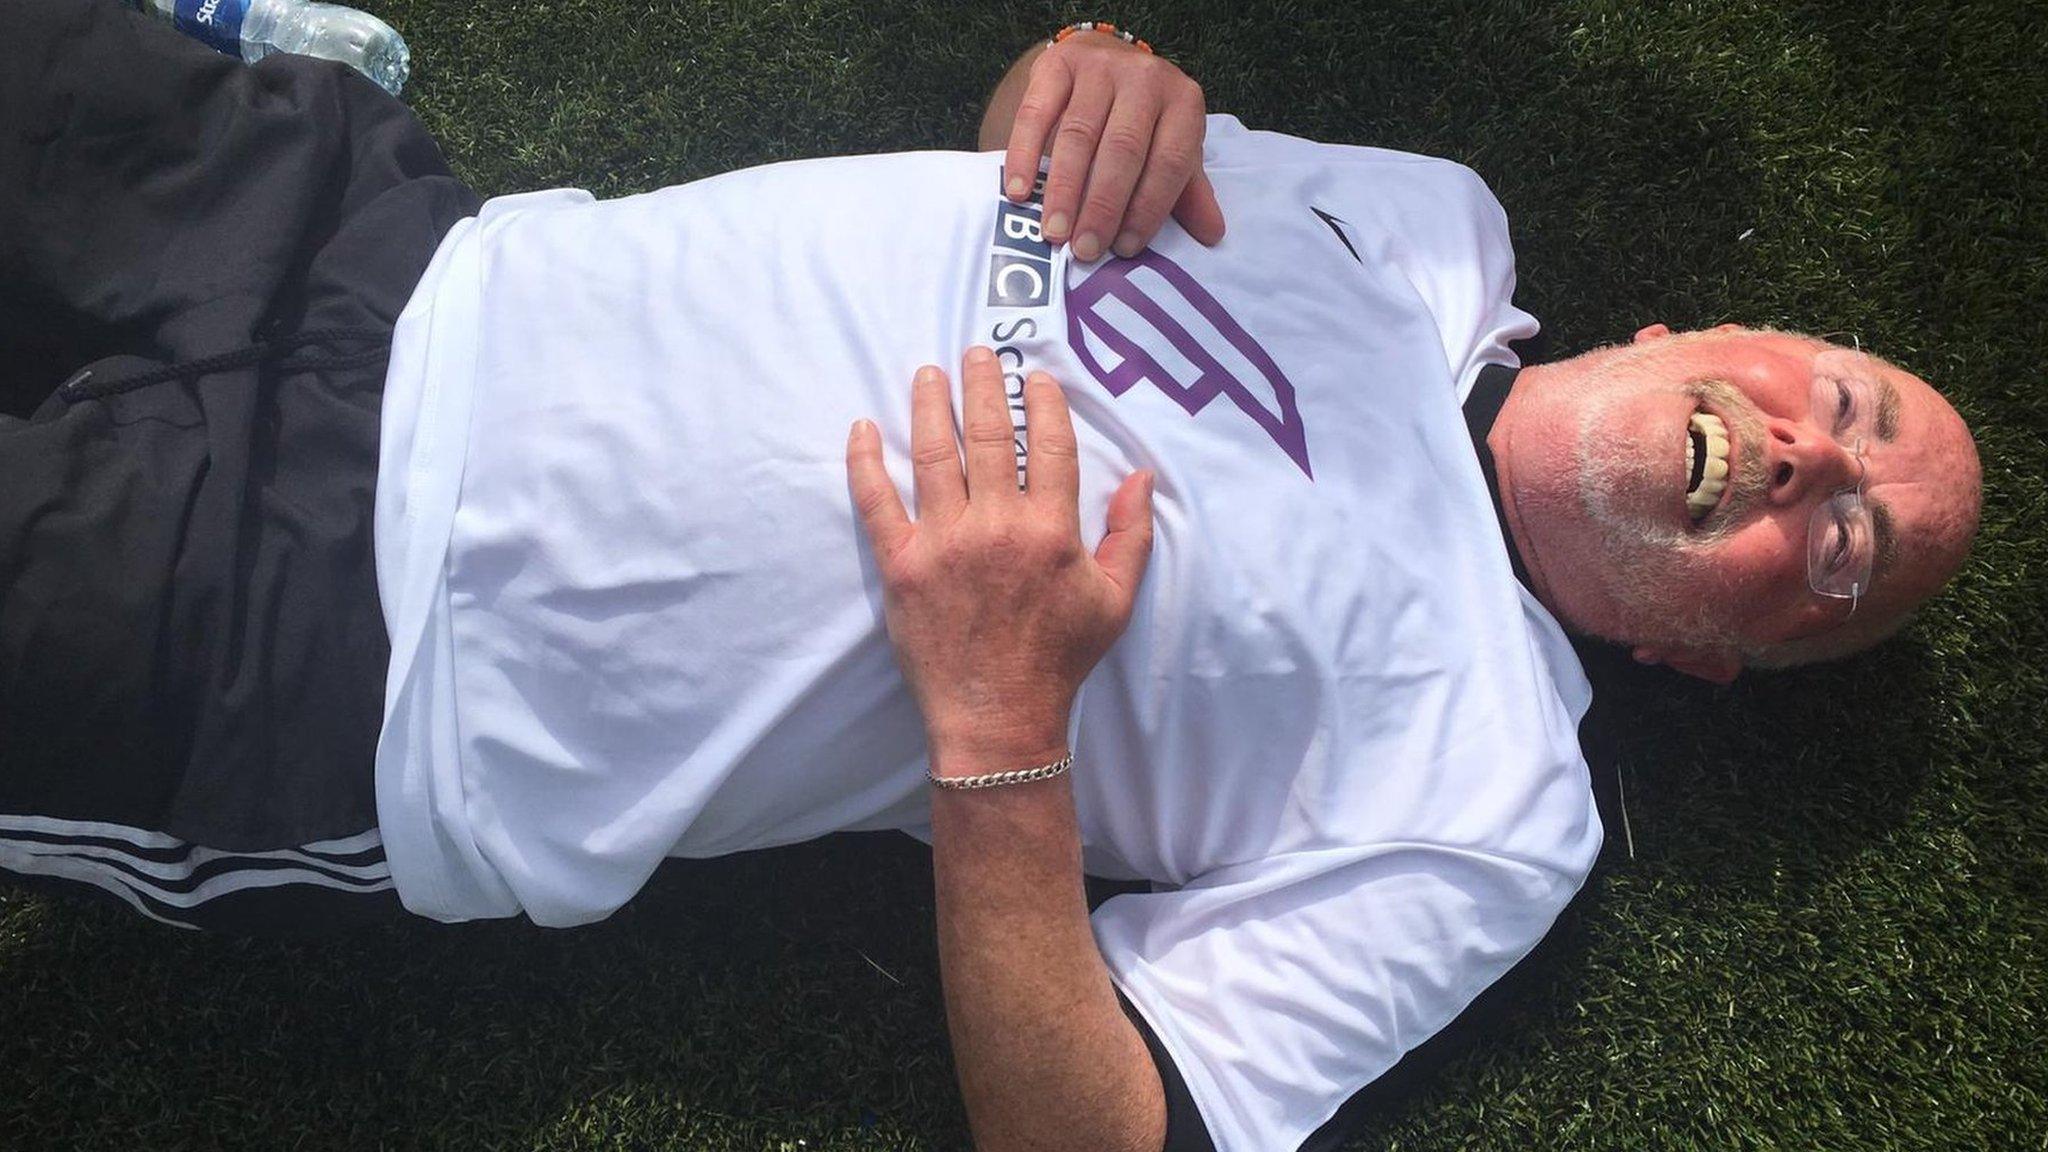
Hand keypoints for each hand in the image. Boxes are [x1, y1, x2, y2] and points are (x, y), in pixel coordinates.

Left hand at [846, 347, 1154, 766]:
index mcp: (1050, 531)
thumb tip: (1142, 476)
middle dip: (982, 385)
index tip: (1034, 376)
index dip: (1042, 403)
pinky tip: (863, 428)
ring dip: (929, 405)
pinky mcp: (901, 566)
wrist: (998, 717)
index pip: (1048, 446)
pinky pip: (876, 502)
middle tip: (975, 353)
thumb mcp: (1115, 600)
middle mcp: (996, 526)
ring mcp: (944, 543)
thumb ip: (1130, 535)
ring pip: (932, 455)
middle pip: (987, 436)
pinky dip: (866, 461)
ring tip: (928, 373)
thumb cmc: (1060, 660)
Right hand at [1004, 33, 1225, 262]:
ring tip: (1054, 232)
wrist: (1105, 61)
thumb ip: (1188, 191)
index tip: (1124, 249)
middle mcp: (1145, 79)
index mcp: (1183, 103)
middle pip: (1123, 149)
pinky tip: (1018, 191)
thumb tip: (1212, 235)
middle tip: (1084, 249)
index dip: (1148, 208)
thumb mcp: (1171, 148)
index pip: (1170, 161)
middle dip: (1104, 205)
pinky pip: (1036, 113)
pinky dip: (1024, 155)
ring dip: (1064, 189)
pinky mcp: (1057, 64)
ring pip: (1079, 134)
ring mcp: (1099, 67)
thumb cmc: (1142, 120)